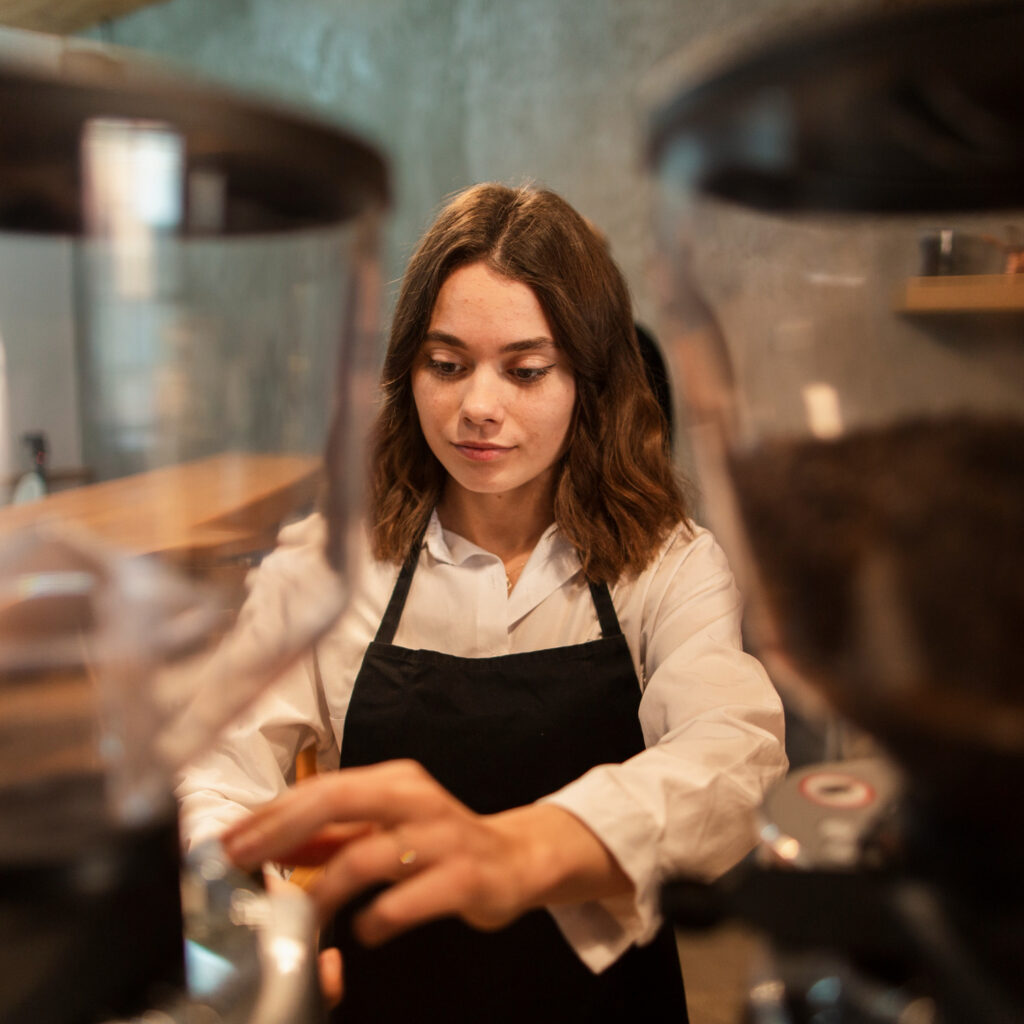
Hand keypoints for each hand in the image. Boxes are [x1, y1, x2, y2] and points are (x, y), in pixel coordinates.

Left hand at [221, 759, 631, 946]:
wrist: (515, 860)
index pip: (320, 787)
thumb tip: (264, 843)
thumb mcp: (384, 828)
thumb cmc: (439, 842)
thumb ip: (330, 836)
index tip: (227, 842)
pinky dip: (376, 919)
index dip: (270, 815)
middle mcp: (415, 798)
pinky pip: (406, 900)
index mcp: (393, 780)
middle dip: (280, 833)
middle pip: (336, 800)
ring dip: (322, 891)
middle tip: (241, 864)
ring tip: (302, 920)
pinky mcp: (464, 877)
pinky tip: (364, 929)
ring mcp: (442, 836)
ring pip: (366, 856)